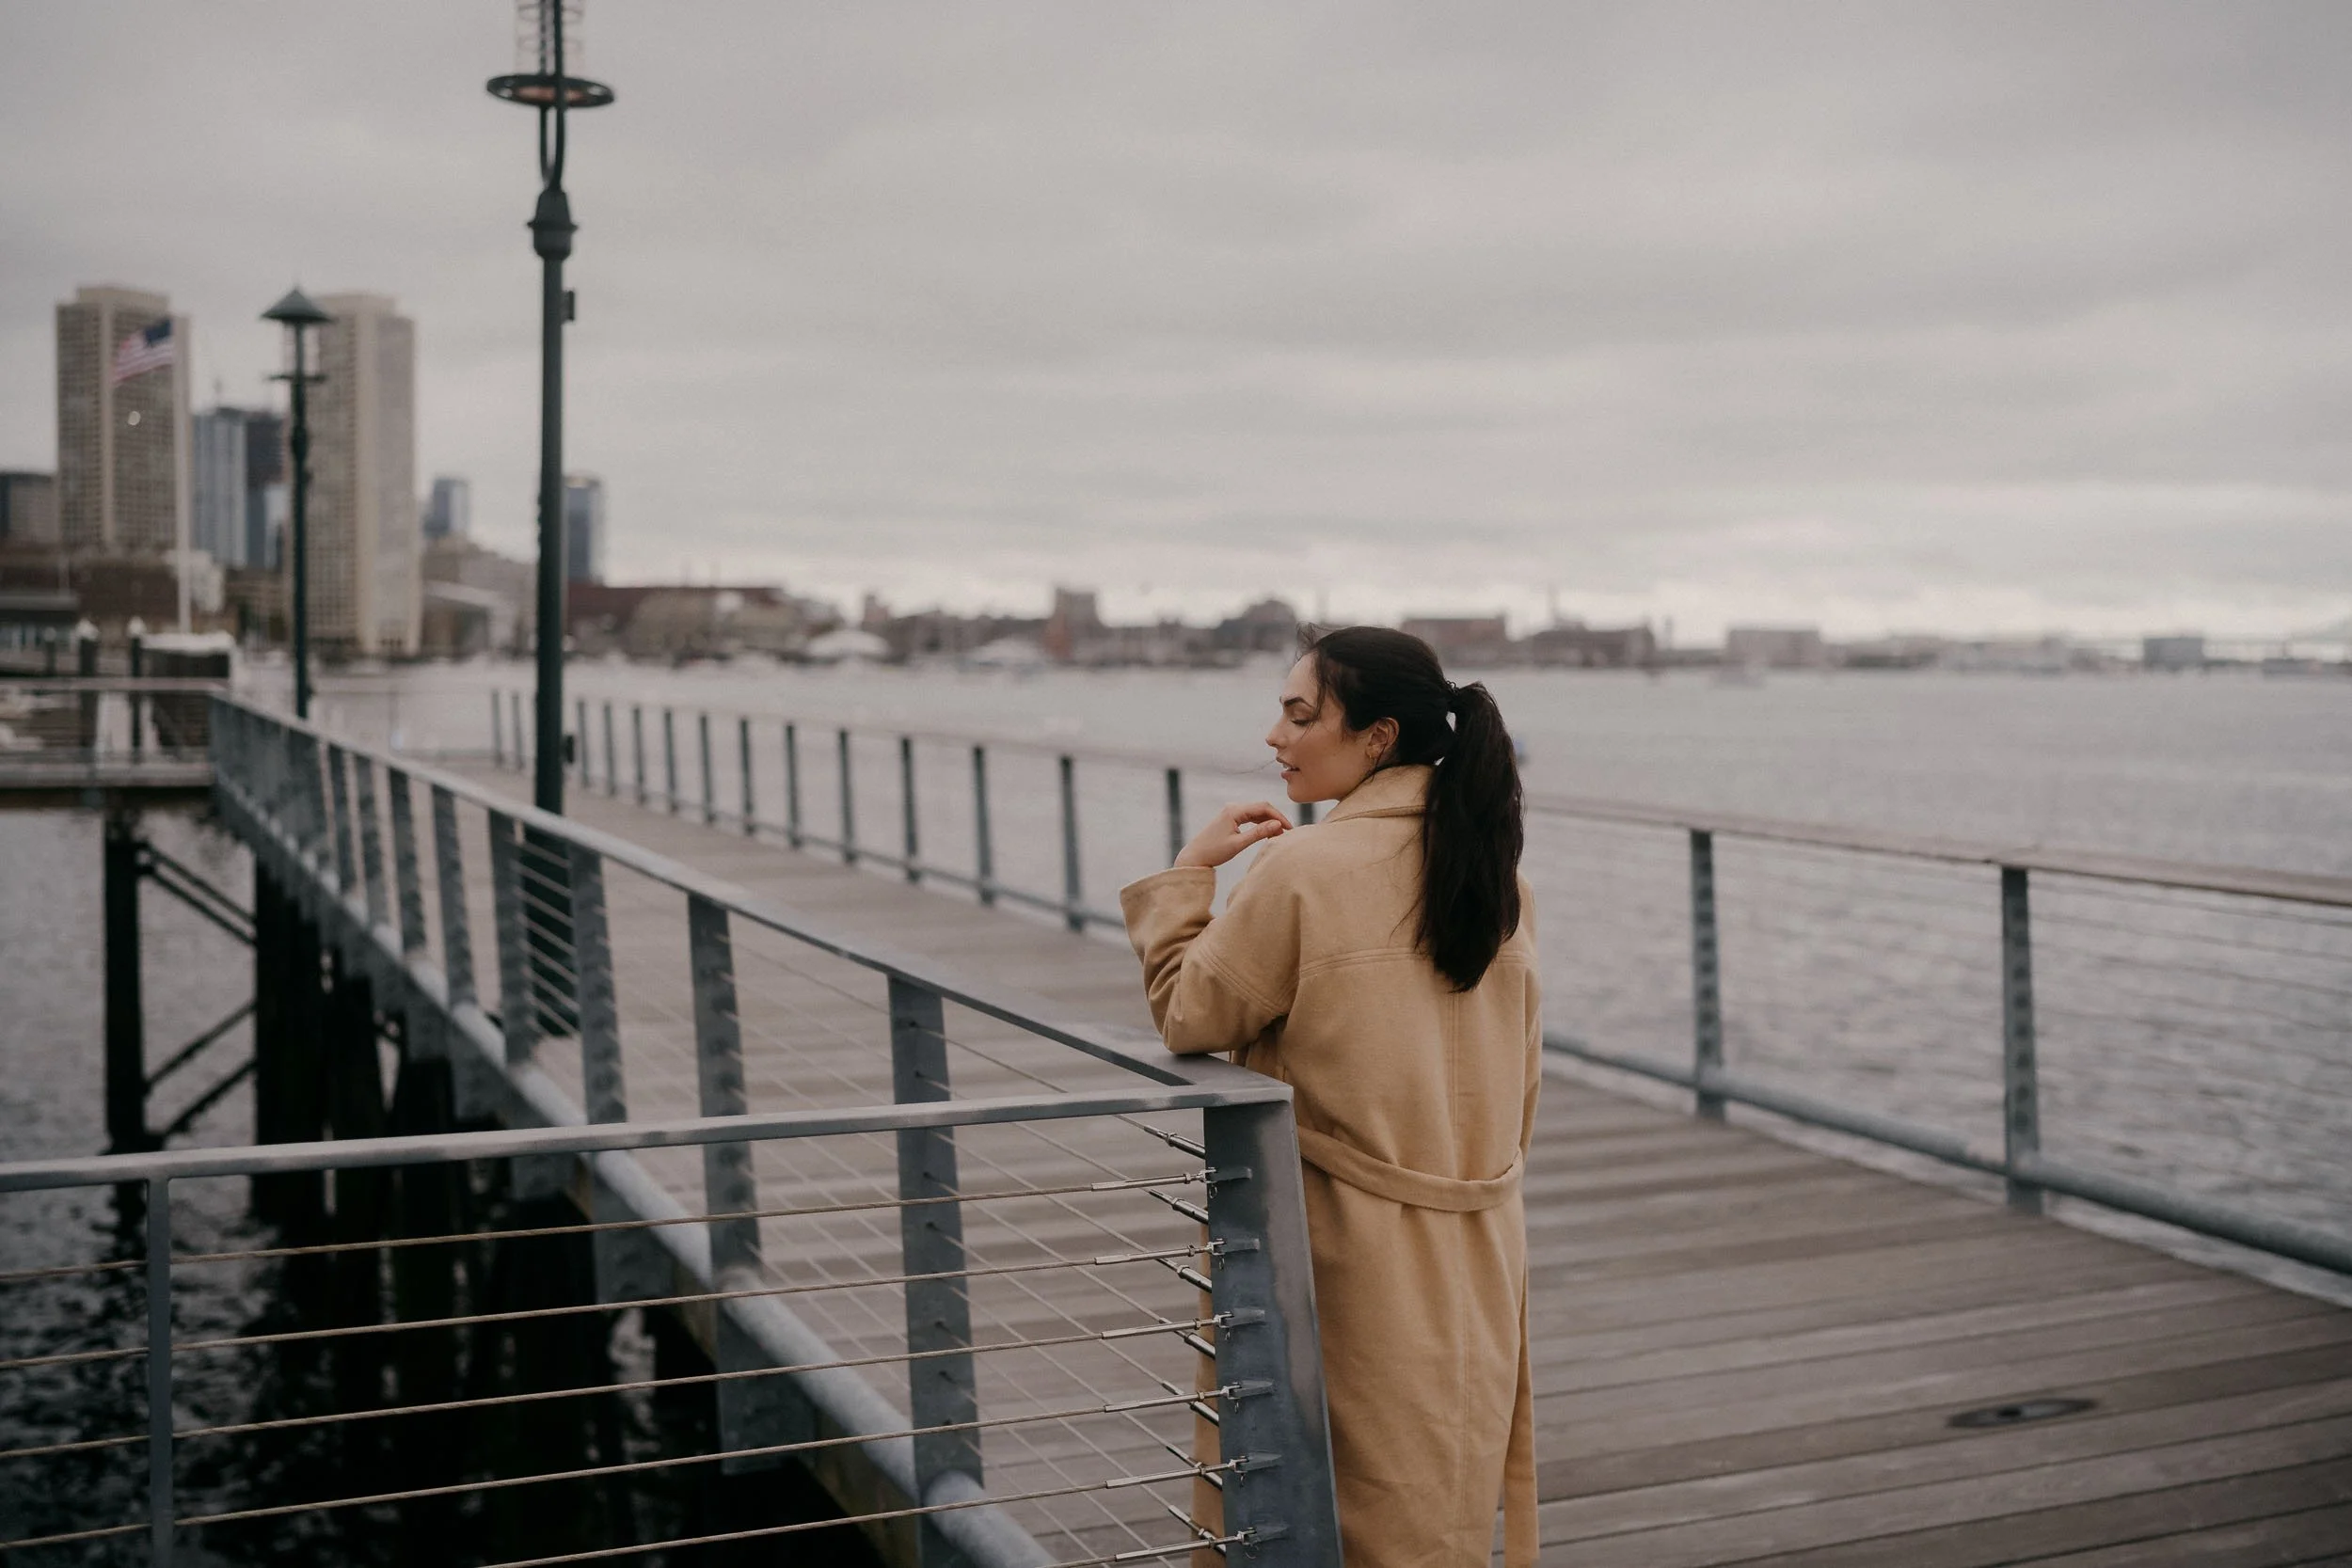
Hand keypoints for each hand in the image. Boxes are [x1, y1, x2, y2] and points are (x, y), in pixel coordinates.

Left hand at [1174, 801, 1291, 868]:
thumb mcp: (1238, 844)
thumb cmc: (1214, 851)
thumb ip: (1259, 833)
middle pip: (1261, 808)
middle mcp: (1233, 807)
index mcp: (1234, 810)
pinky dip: (1261, 824)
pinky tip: (1268, 834)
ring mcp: (1232, 812)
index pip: (1263, 807)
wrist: (1194, 856)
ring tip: (1280, 835)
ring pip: (1257, 813)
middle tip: (1288, 833)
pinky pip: (1251, 817)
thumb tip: (1278, 825)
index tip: (1290, 829)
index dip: (1279, 817)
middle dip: (1276, 819)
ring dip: (1269, 822)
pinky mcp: (1231, 818)